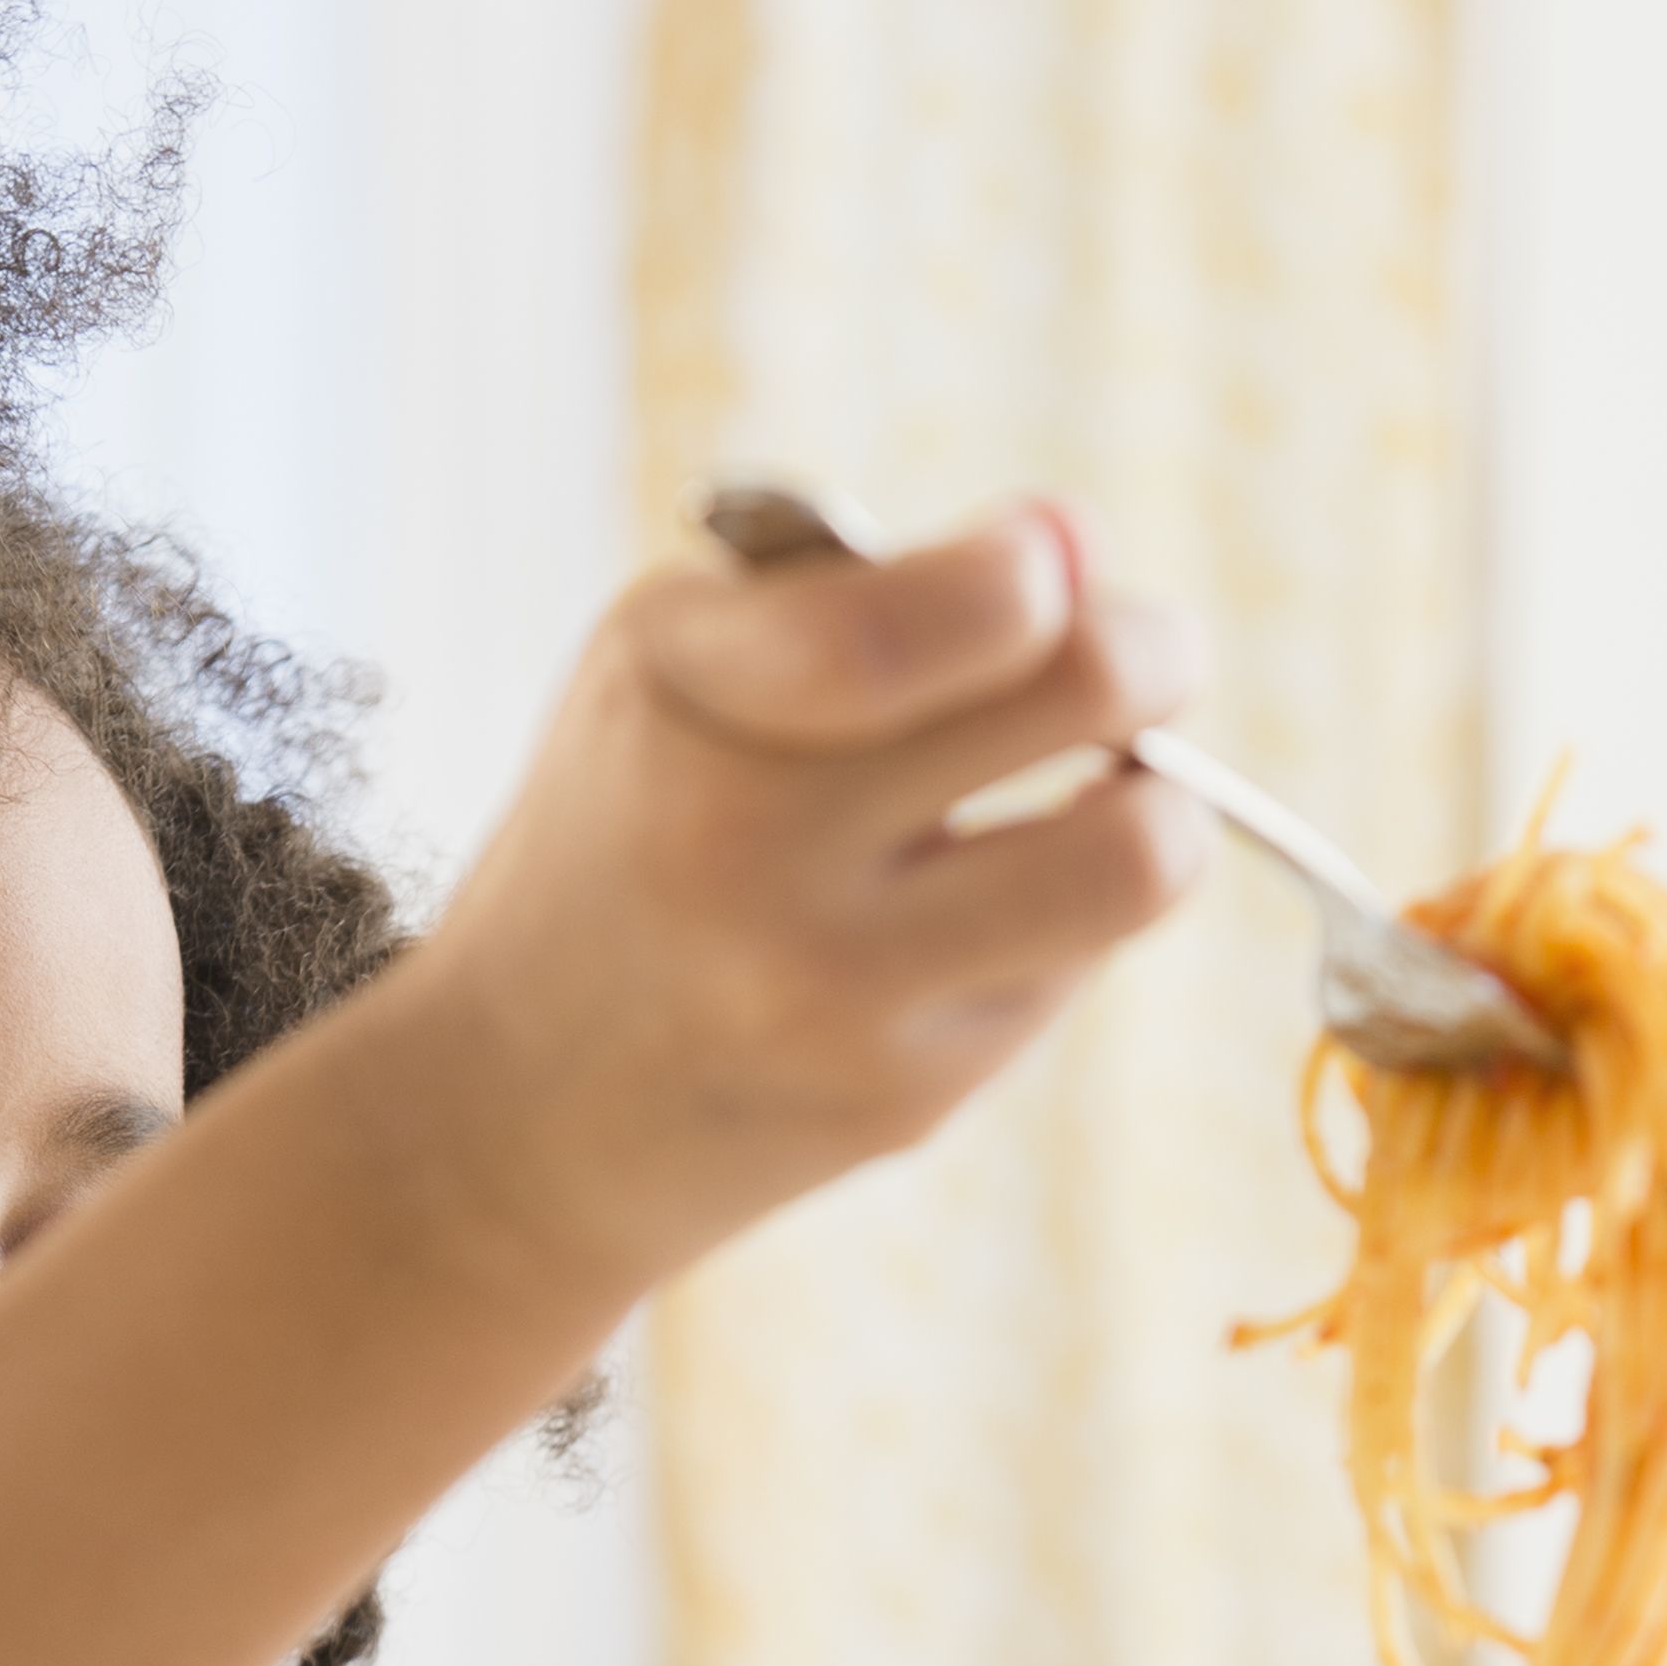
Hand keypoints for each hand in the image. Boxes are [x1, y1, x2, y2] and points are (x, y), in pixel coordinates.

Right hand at [392, 501, 1207, 1297]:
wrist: (507, 1123)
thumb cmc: (619, 844)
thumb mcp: (668, 672)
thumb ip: (856, 588)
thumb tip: (1075, 543)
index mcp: (684, 698)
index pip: (953, 607)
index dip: (1045, 570)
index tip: (1041, 576)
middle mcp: (751, 848)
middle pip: (1089, 686)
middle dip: (1148, 650)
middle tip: (1132, 666)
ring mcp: (832, 989)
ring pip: (1138, 858)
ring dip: (1159, 809)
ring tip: (1103, 797)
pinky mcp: (899, 1097)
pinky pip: (1069, 969)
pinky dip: (1050, 925)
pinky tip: (964, 924)